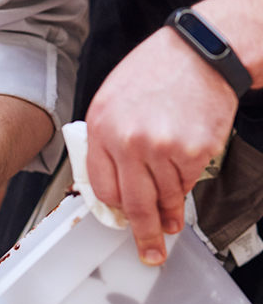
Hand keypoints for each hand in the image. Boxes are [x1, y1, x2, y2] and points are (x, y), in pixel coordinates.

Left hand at [85, 25, 237, 264]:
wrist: (201, 52)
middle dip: (144, 234)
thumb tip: (110, 181)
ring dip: (169, 209)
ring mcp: (163, 148)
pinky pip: (188, 183)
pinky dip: (186, 184)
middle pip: (134, 204)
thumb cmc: (155, 71)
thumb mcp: (110, 101)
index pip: (103, 188)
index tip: (121, 220)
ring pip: (164, 197)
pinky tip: (185, 169)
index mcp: (101, 129)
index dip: (115, 208)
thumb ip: (106, 142)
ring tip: (172, 216)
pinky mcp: (196, 150)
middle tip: (150, 251)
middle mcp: (129, 141)